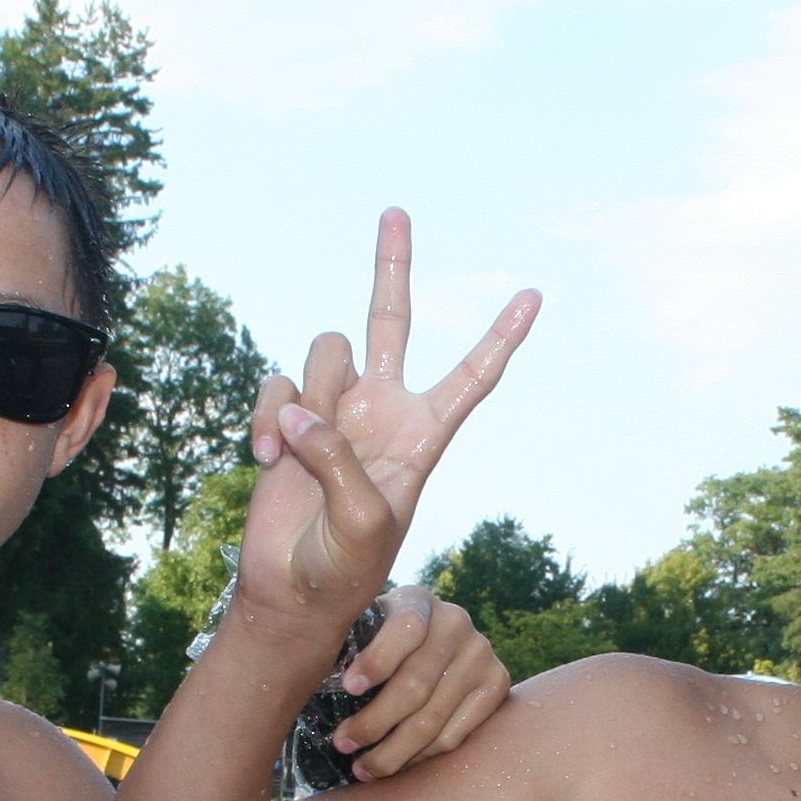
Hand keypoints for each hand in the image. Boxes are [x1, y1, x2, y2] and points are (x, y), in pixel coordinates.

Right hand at [239, 209, 539, 636]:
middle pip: (392, 320)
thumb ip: (339, 460)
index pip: (472, 377)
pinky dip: (268, 418)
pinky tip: (266, 459)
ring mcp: (334, 410)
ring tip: (292, 454)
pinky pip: (277, 386)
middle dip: (392, 265)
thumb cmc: (344, 567)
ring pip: (322, 351)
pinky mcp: (289, 418)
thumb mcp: (362, 521)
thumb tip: (301, 413)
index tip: (534, 296)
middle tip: (396, 211)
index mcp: (424, 435)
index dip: (501, 338)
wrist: (291, 590)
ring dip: (304, 395)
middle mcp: (382, 410)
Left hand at [325, 585, 515, 778]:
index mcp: (417, 600)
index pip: (406, 628)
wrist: (437, 645)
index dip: (378, 660)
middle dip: (374, 722)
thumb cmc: (379, 643)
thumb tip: (300, 676)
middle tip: (343, 745)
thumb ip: (346, 643)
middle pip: (417, 684)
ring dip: (393, 751)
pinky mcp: (498, 683)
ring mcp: (481, 653)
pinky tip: (397, 763)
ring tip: (362, 768)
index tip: (350, 688)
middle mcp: (456, 622)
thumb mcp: (363, 628)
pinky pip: (455, 735)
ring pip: (433, 719)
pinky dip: (421, 757)